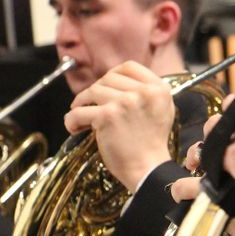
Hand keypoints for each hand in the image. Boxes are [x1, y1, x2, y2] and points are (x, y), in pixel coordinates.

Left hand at [65, 61, 174, 190]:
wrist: (148, 168)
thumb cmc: (152, 143)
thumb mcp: (163, 109)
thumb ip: (148, 92)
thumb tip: (123, 81)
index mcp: (158, 89)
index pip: (129, 66)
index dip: (113, 74)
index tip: (106, 86)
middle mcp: (144, 92)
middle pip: (108, 77)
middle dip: (96, 90)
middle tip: (90, 104)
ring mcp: (125, 102)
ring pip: (92, 91)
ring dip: (81, 103)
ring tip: (81, 117)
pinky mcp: (108, 116)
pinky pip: (79, 112)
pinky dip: (71, 120)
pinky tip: (74, 127)